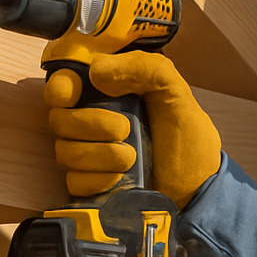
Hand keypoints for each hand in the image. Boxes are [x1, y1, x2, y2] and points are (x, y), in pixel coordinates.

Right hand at [46, 51, 221, 207]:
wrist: (197, 188)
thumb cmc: (187, 138)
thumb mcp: (176, 94)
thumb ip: (145, 68)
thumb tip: (97, 71)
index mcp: (109, 92)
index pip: (64, 82)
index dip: (60, 87)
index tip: (70, 95)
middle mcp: (92, 120)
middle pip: (59, 118)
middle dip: (90, 124)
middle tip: (125, 129)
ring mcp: (88, 153)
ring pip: (65, 151)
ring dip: (100, 155)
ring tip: (132, 157)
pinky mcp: (90, 184)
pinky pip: (74, 181)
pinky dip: (98, 180)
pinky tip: (121, 178)